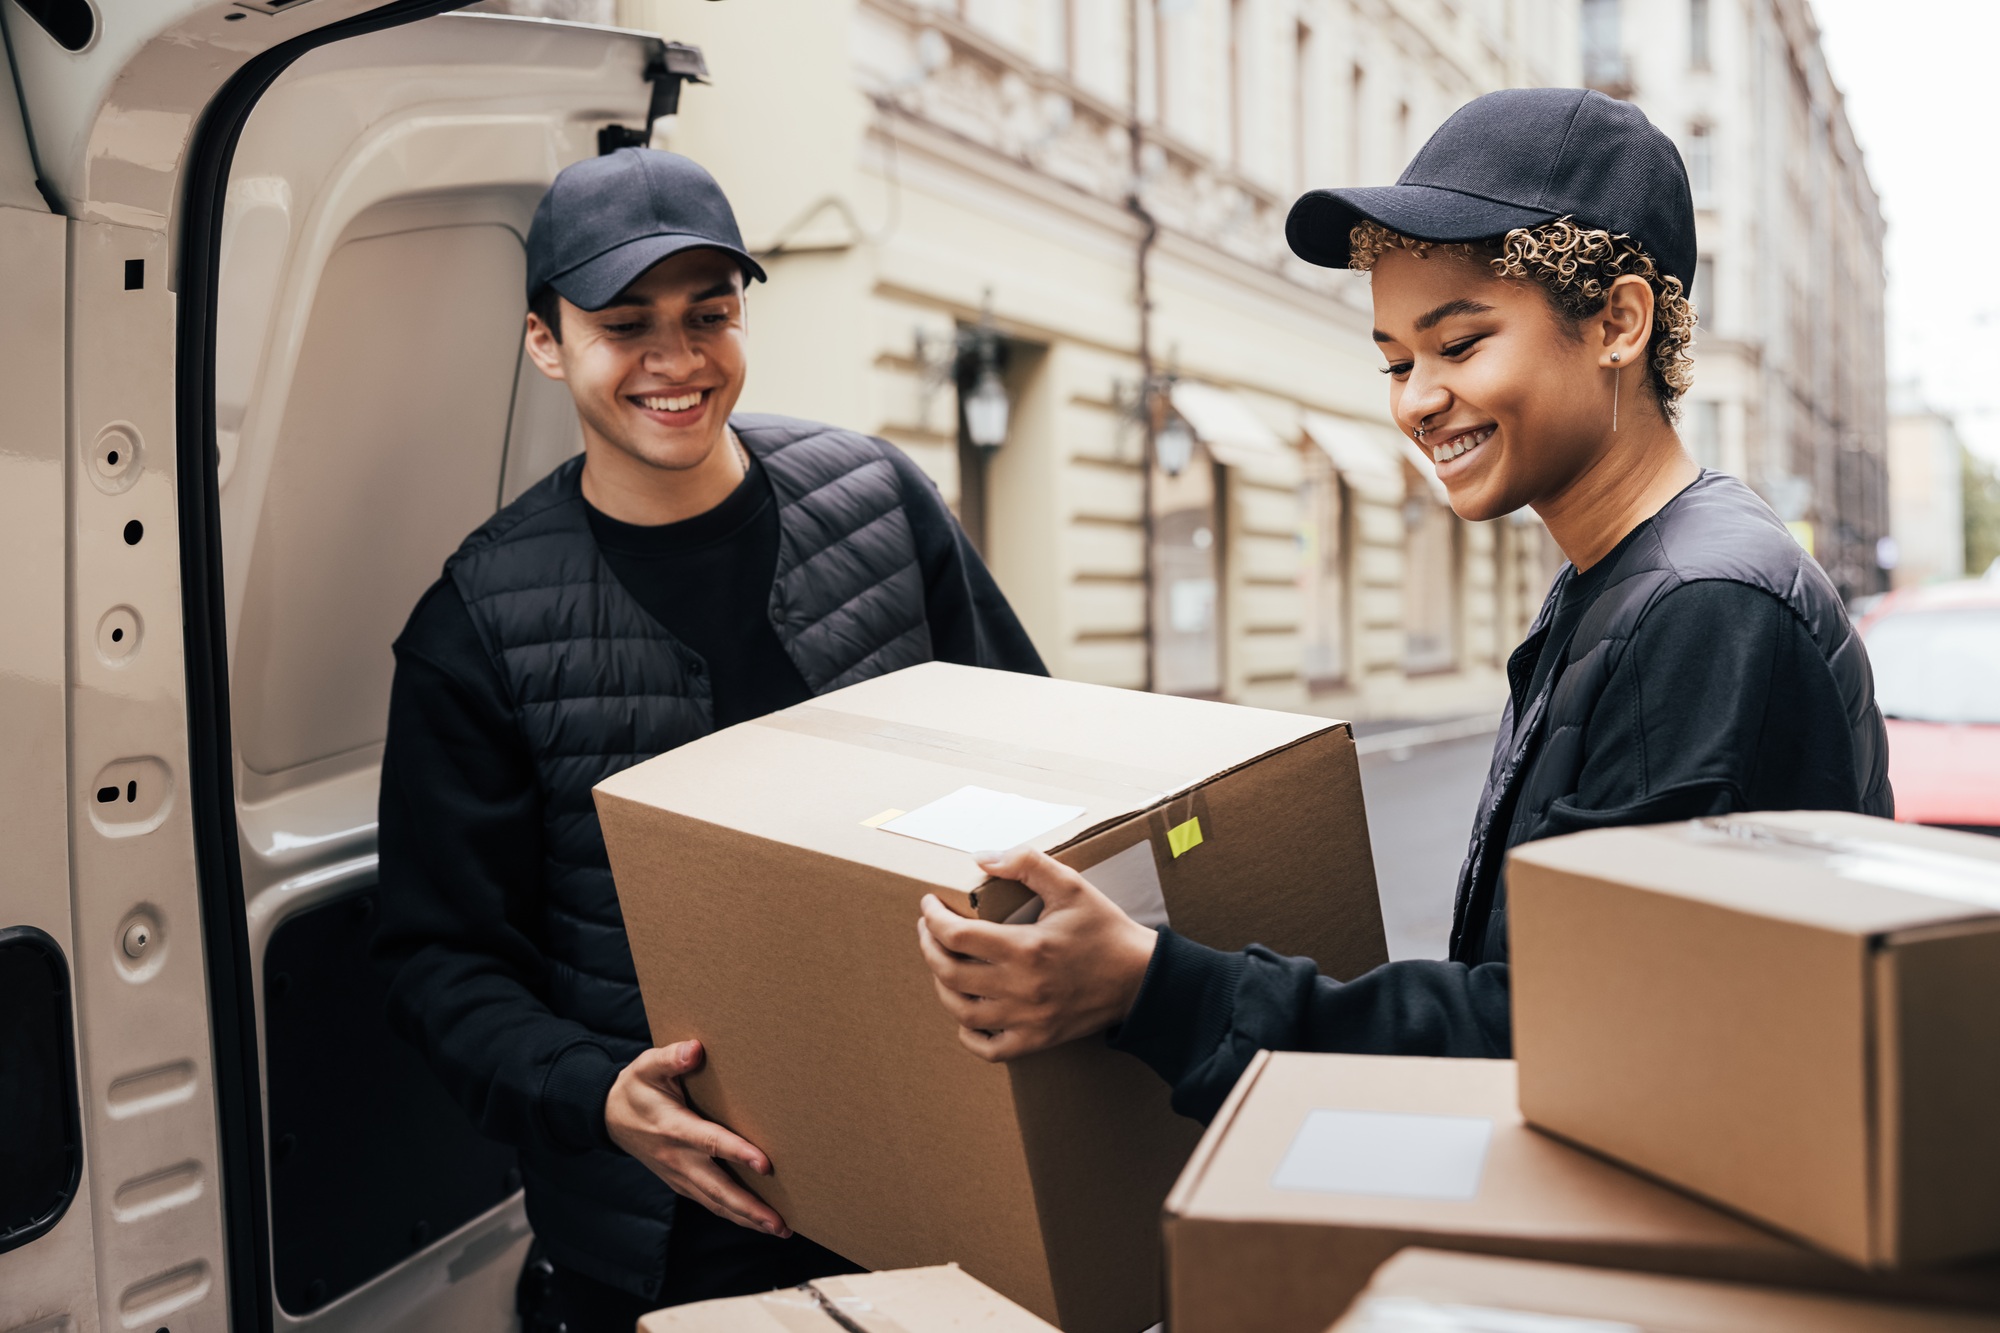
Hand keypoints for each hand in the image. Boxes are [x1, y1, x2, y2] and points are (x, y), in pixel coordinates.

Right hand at [604, 1039, 790, 1236]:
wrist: (609, 1117)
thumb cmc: (636, 1088)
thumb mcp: (647, 1066)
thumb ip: (671, 1057)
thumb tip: (695, 1049)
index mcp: (674, 1128)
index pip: (711, 1143)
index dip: (738, 1153)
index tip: (765, 1164)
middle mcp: (678, 1159)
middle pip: (717, 1189)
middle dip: (749, 1208)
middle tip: (780, 1223)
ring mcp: (679, 1175)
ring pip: (715, 1203)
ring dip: (746, 1218)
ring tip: (779, 1229)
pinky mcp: (681, 1182)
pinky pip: (710, 1202)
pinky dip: (733, 1215)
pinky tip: (755, 1222)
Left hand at [916, 846, 1159, 1061]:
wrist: (1141, 978)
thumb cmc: (1105, 929)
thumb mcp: (1071, 885)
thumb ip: (1027, 864)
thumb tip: (982, 859)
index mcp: (1026, 948)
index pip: (956, 936)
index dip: (932, 918)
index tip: (929, 905)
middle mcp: (1021, 988)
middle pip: (949, 973)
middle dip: (929, 947)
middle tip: (928, 929)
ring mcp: (1027, 1019)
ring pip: (961, 1011)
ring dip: (942, 986)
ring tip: (943, 964)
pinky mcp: (1037, 1040)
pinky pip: (988, 1049)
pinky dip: (968, 1034)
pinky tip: (966, 1014)